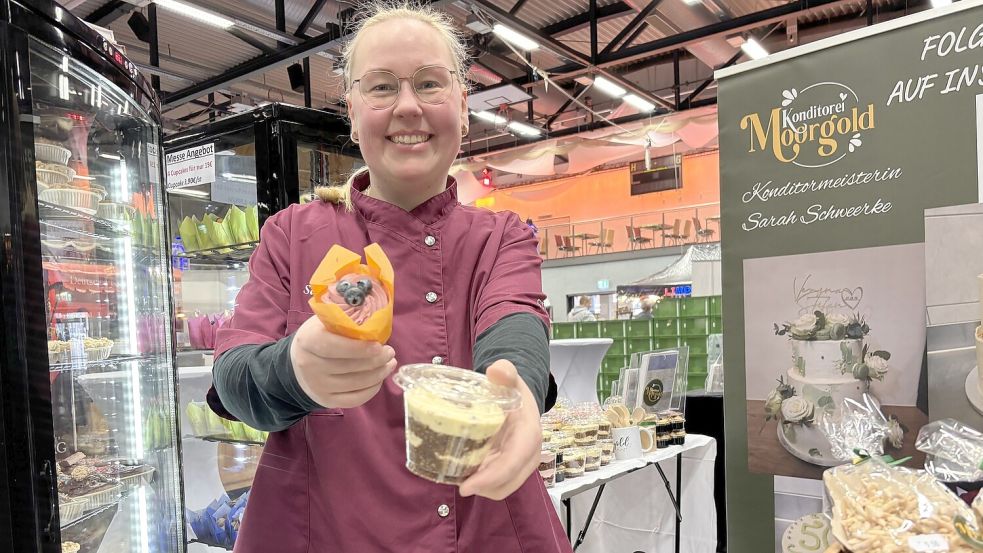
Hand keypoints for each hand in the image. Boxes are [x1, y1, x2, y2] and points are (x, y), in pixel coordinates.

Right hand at [289, 315, 395, 407]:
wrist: (296, 364)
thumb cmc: (318, 336)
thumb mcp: (323, 321)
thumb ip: (344, 316)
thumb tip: (375, 308)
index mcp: (308, 341)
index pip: (332, 346)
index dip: (358, 348)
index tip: (379, 345)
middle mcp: (310, 365)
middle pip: (348, 366)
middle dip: (376, 360)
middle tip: (390, 352)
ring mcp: (318, 386)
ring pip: (355, 383)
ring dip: (379, 374)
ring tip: (390, 363)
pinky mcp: (327, 401)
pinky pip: (355, 399)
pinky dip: (372, 389)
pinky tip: (380, 378)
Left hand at [458, 360, 541, 500]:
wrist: (521, 401)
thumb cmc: (513, 391)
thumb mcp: (510, 378)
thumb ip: (506, 371)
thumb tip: (495, 370)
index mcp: (529, 435)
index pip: (512, 463)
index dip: (490, 477)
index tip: (466, 485)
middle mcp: (528, 455)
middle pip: (506, 483)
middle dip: (483, 487)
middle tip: (457, 482)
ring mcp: (521, 466)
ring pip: (501, 489)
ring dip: (481, 488)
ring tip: (460, 476)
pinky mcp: (511, 470)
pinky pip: (497, 485)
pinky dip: (482, 485)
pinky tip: (466, 473)